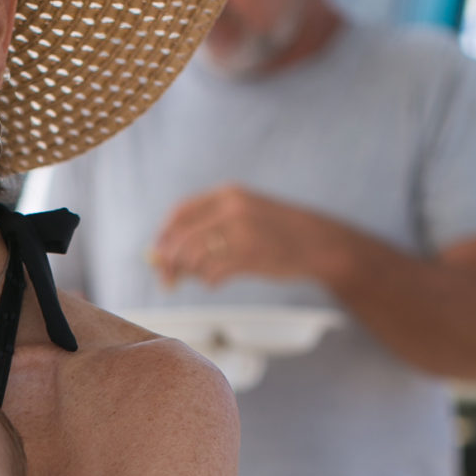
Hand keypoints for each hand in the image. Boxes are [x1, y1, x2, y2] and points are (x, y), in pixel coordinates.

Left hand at [151, 185, 349, 288]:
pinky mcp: (251, 256)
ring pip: (195, 258)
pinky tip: (218, 281)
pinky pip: (214, 274)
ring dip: (192, 274)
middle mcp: (232, 209)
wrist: (317, 243)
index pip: (180, 213)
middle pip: (182, 238)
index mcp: (228, 194)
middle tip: (167, 280)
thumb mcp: (244, 216)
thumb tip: (164, 255)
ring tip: (203, 277)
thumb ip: (209, 229)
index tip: (157, 255)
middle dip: (169, 263)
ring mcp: (242, 232)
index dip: (163, 236)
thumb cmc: (275, 232)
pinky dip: (210, 281)